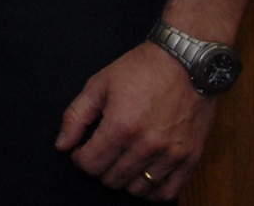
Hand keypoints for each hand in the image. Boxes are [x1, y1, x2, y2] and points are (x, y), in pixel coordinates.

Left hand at [54, 41, 217, 198]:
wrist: (186, 61)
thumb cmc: (141, 69)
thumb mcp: (99, 85)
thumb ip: (76, 116)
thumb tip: (62, 145)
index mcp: (120, 126)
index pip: (91, 165)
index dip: (80, 159)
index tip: (83, 150)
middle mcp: (146, 145)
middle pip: (112, 179)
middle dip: (100, 168)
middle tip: (103, 152)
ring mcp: (171, 154)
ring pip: (138, 189)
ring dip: (125, 180)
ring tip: (123, 161)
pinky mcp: (190, 157)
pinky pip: (168, 192)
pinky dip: (153, 191)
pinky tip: (145, 176)